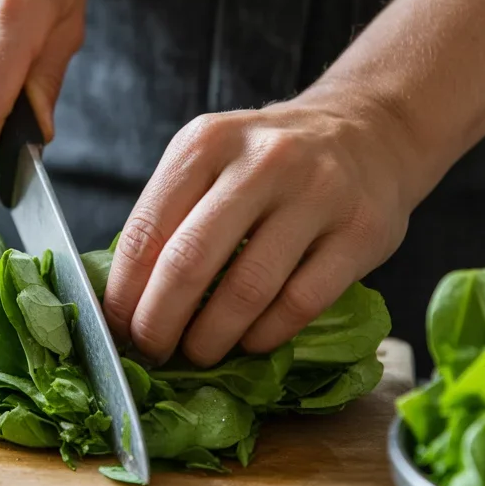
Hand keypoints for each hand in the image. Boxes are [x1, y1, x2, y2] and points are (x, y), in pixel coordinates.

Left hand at [103, 91, 418, 366]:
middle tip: (152, 350)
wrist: (368, 132)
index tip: (117, 328)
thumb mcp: (212, 160)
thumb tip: (126, 300)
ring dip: (212, 337)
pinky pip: (300, 303)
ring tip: (199, 353)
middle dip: (159, 322)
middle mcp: (262, 161)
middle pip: (189, 262)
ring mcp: (317, 195)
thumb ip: (172, 215)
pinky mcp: (360, 232)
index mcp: (207, 142)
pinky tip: (250, 342)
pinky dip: (265, 335)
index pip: (146, 230)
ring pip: (247, 289)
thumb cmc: (270, 161)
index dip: (124, 292)